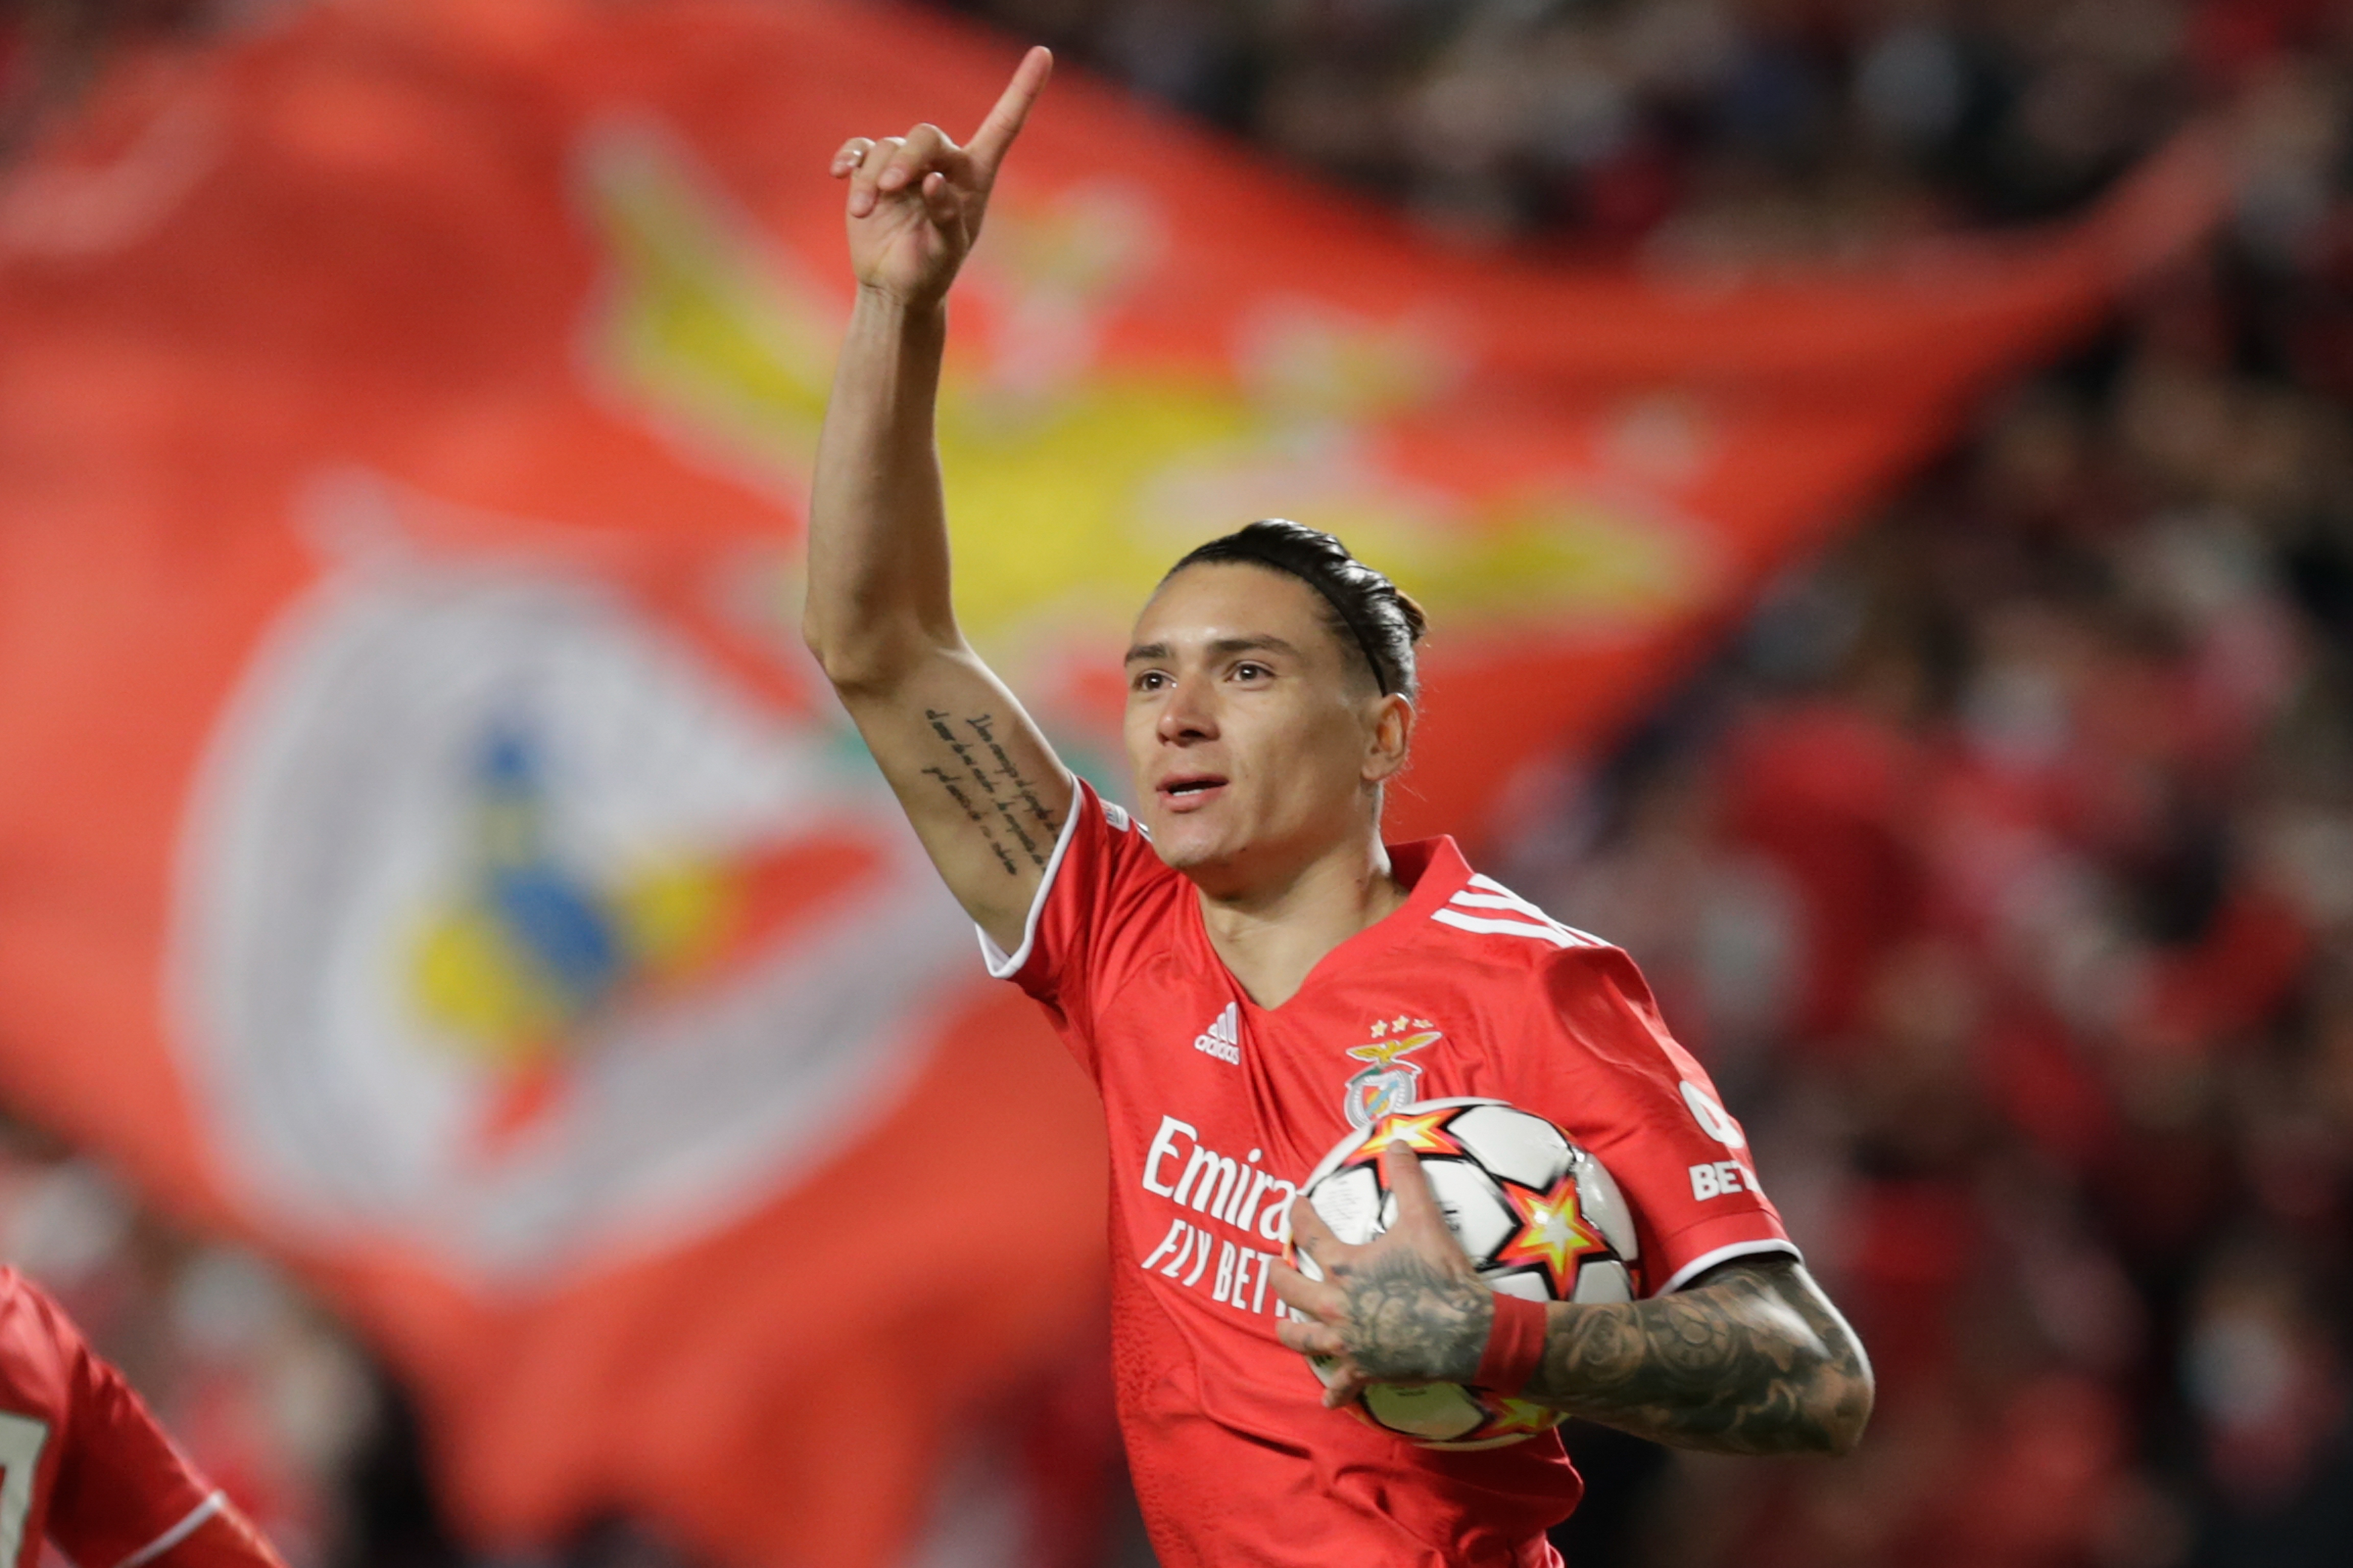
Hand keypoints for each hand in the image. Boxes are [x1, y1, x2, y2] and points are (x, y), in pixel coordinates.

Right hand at [827, 46, 1051, 310]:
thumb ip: (946, 218)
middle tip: (892, 188)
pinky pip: (860, 149)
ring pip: (887, 148)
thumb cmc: (931, 270)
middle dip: (907, 158)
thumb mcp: (946, 252)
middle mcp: (944, 163)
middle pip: (926, 136)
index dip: (1023, 90)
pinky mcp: (873, 170)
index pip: (1004, 126)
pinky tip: (839, 174)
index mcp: (976, 176)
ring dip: (872, 178)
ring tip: (865, 213)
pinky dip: (850, 158)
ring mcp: (906, 165)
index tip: (1043, 53)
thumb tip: (933, 182)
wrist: (894, 286)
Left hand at [1268, 1144, 1494, 1408]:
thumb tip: (1399, 1141)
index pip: (1310, 1235)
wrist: (1466, 1331)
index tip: (1293, 1205)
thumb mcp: (1424, 1220)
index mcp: (1345, 1268)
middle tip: (1270, 1269)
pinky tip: (1328, 1399)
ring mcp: (1348, 1342)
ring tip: (1283, 1327)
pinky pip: (1343, 1386)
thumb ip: (1408, 1180)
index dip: (1298, 1216)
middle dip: (1277, 1277)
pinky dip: (1335, 1392)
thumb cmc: (1441, 1275)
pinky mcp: (1366, 1371)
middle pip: (1291, 1290)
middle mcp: (1337, 1306)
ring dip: (1291, 1332)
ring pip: (1303, 1340)